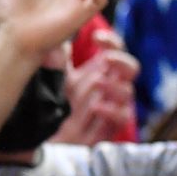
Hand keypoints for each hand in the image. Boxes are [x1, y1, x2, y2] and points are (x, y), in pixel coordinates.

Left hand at [54, 30, 139, 144]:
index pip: (114, 50)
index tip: (96, 37)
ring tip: (98, 83)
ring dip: (113, 86)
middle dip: (121, 61)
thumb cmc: (54, 106)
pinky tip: (97, 107)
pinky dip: (111, 110)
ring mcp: (112, 107)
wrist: (45, 139)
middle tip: (106, 59)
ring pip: (127, 92)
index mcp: (99, 71)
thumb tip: (59, 40)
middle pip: (131, 68)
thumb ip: (58, 60)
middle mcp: (110, 87)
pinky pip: (121, 117)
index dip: (110, 41)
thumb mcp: (54, 79)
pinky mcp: (109, 128)